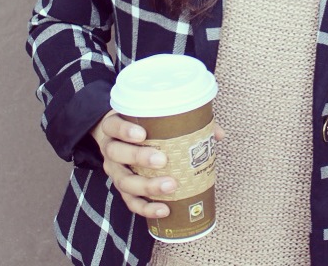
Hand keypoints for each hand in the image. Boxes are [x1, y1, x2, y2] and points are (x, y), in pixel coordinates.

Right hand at [90, 110, 224, 218]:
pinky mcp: (121, 189)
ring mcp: (114, 171)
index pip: (113, 126)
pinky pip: (130, 201)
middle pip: (117, 154)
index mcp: (114, 126)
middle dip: (139, 158)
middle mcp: (110, 148)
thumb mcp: (152, 117)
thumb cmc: (142, 125)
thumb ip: (183, 120)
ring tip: (169, 186)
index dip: (125, 131)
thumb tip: (217, 134)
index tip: (143, 134)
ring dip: (146, 186)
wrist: (119, 139)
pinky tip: (164, 209)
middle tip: (162, 160)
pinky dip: (146, 207)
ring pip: (123, 181)